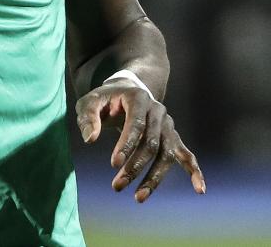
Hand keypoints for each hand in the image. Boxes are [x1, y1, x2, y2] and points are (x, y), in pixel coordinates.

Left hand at [76, 80, 205, 202]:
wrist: (127, 90)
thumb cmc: (105, 99)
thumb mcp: (90, 102)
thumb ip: (88, 117)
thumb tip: (90, 139)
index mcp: (138, 99)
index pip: (135, 125)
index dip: (126, 145)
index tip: (113, 164)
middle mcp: (158, 111)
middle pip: (151, 143)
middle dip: (135, 167)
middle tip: (117, 186)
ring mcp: (168, 125)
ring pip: (167, 154)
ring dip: (154, 177)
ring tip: (139, 197)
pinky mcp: (172, 137)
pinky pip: (186, 155)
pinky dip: (194, 172)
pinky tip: (199, 189)